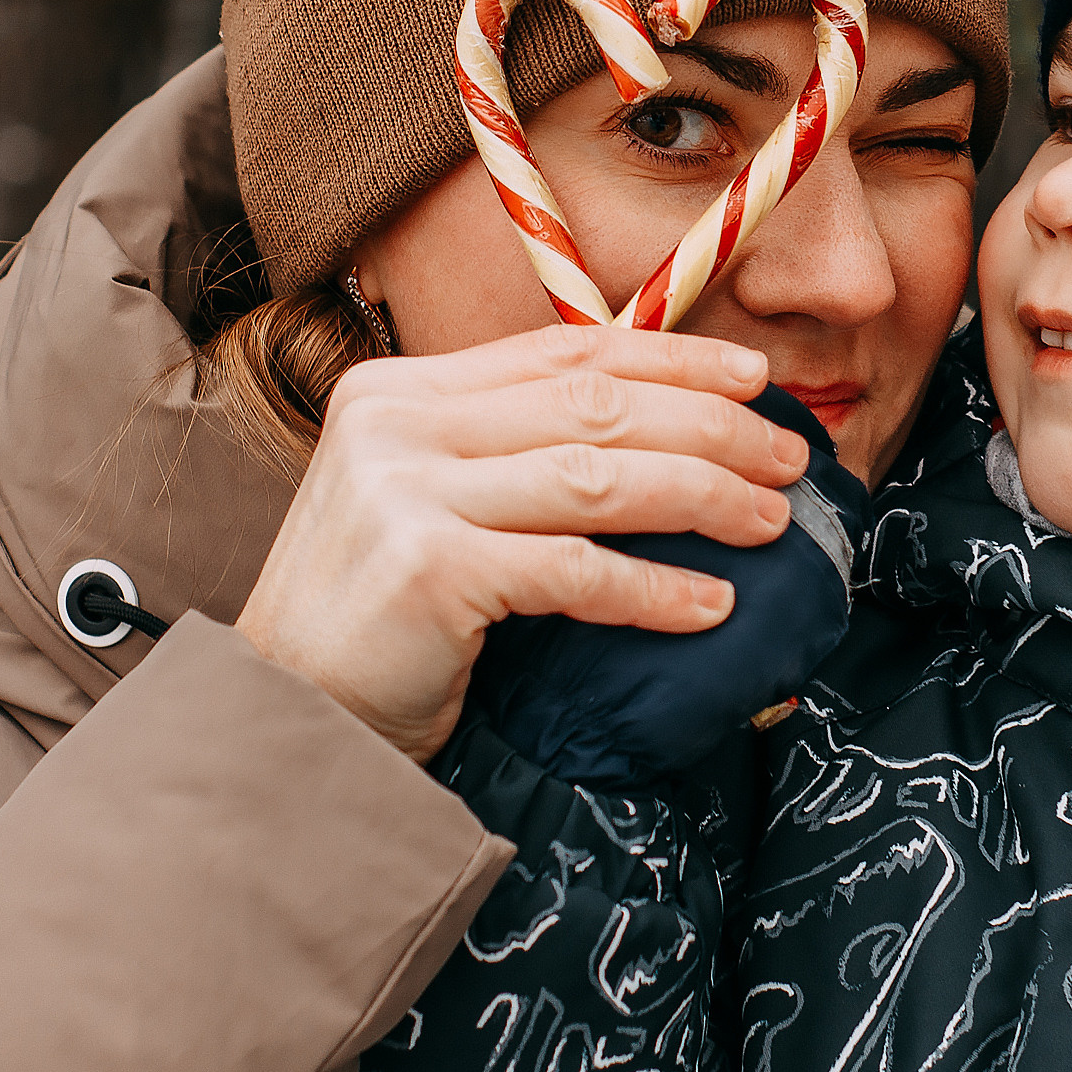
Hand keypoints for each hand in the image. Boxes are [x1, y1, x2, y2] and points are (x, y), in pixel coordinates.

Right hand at [236, 325, 810, 762]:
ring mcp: (404, 490)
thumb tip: (659, 437)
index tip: (755, 377)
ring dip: (701, 495)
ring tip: (768, 523)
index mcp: (399, 390)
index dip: (672, 358)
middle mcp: (396, 422)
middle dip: (711, 426)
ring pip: (596, 475)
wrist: (282, 720)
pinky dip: (653, 588)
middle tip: (788, 459)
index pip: (562, 351)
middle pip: (593, 405)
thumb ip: (506, 456)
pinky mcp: (426, 568)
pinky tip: (711, 606)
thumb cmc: (375, 624)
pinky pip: (573, 570)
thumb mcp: (426, 506)